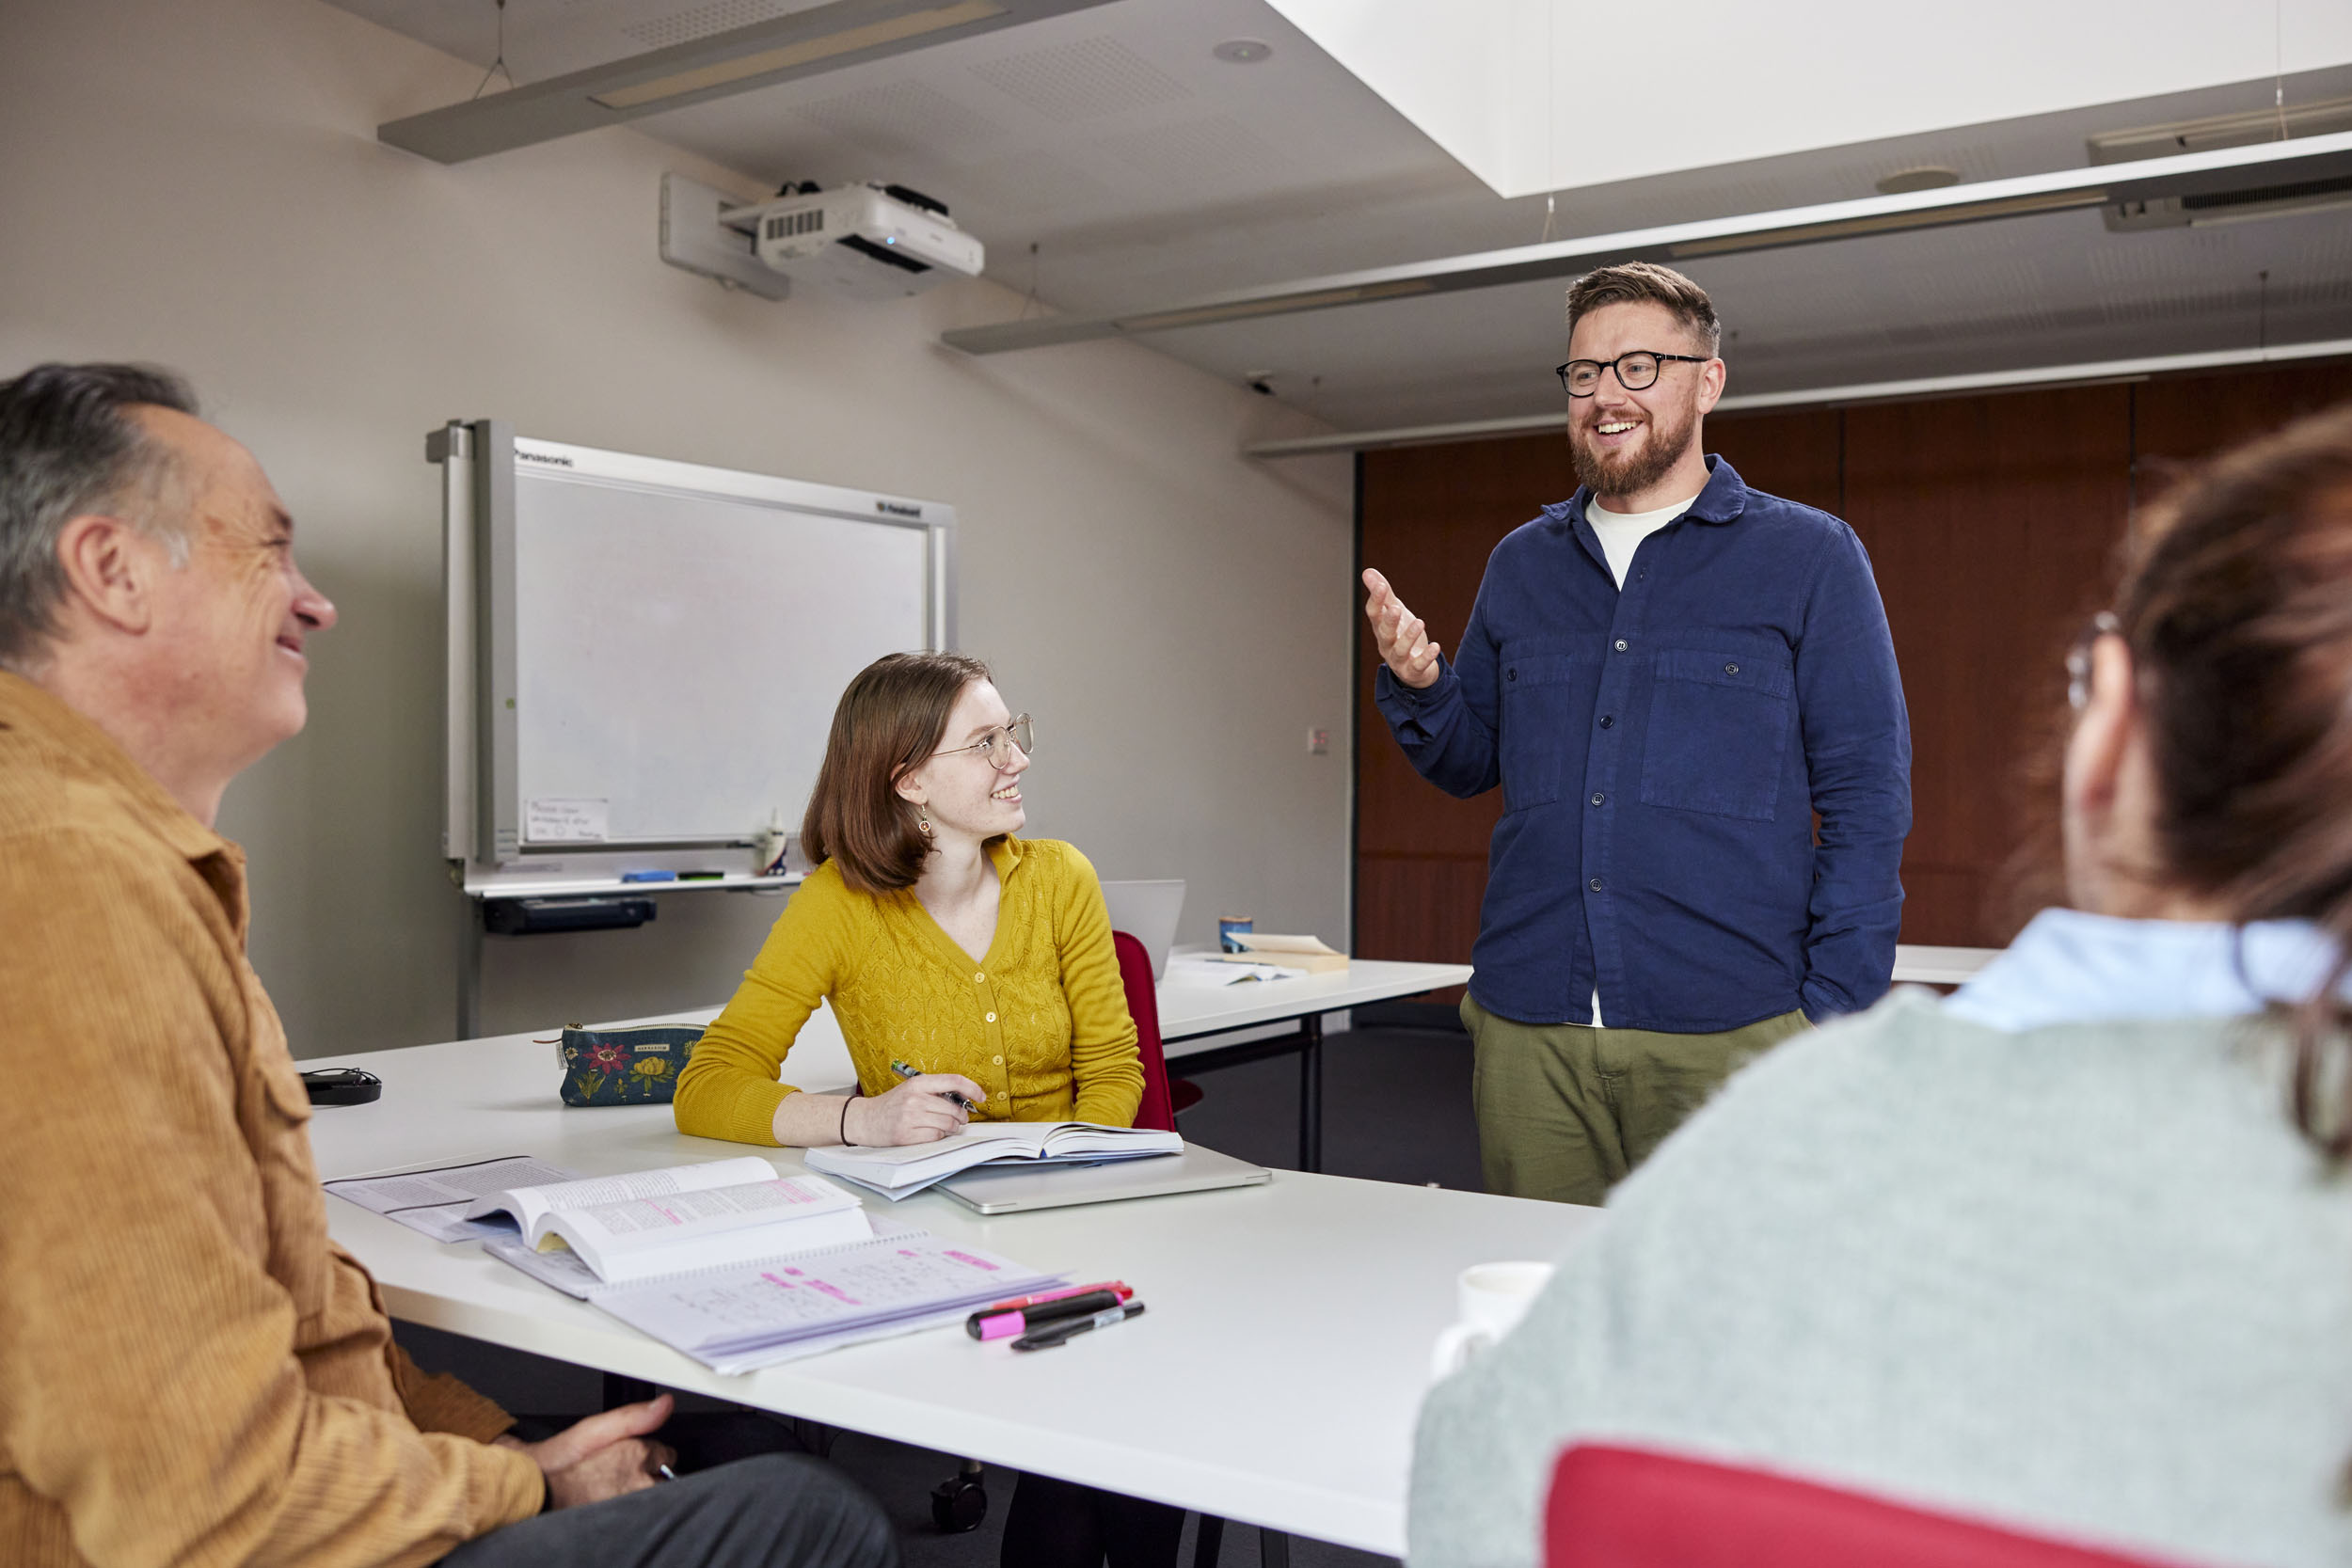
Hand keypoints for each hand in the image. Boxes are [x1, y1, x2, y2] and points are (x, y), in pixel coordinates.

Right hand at [505, 1394, 676, 1509]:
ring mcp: (632, 1505)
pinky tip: (609, 1499)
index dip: (648, 1452)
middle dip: (647, 1472)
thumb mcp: (594, 1428)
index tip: (630, 1456)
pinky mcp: (624, 1520)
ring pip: (652, 1494)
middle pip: (662, 1477)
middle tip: (618, 1473)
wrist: (537, 1491)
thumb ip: (634, 1416)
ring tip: (611, 1487)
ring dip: (639, 1489)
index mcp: (635, 1455)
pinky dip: (629, 1505)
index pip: (665, 1453)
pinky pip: (639, 1511)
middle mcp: (639, 1484)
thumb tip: (665, 1405)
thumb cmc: (560, 1461)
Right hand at [846, 1074, 986, 1145]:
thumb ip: (935, 1091)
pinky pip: (936, 1137)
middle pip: (955, 1109)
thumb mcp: (911, 1089)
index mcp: (918, 1083)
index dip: (973, 1088)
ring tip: (942, 1126)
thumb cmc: (890, 1105)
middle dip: (961, 1117)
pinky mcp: (906, 1135)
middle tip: (958, 1119)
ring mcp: (910, 1117)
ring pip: (948, 1125)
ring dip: (951, 1128)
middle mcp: (915, 1098)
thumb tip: (965, 1100)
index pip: (954, 1081)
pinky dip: (938, 1137)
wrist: (864, 1120)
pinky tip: (929, 1133)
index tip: (981, 1096)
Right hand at [1362, 568, 1440, 688]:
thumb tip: (1368, 572)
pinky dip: (1426, 657)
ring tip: (1420, 622)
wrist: (1415, 669)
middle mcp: (1386, 644)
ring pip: (1400, 650)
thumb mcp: (1394, 613)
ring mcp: (1399, 660)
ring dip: (1408, 637)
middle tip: (1396, 608)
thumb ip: (1383, 594)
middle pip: (1384, 633)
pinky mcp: (1413, 671)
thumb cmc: (1402, 636)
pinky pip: (1418, 665)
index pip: (1374, 614)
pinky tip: (1436, 646)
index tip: (1380, 585)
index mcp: (1381, 628)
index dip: (1376, 600)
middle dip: (1389, 621)